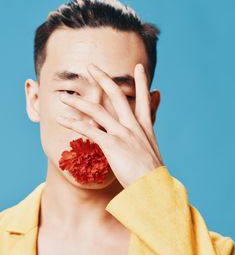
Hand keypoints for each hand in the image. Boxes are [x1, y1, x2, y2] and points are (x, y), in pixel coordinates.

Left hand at [56, 63, 164, 187]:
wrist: (153, 187)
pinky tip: (61, 119)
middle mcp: (134, 126)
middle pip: (117, 96)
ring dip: (78, 102)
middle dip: (104, 79)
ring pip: (97, 111)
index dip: (141, 83)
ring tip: (63, 96)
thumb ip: (147, 141)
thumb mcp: (153, 154)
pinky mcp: (112, 144)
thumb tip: (145, 137)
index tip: (139, 68)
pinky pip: (89, 130)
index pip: (144, 100)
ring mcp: (122, 134)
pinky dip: (73, 124)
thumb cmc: (152, 176)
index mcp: (145, 128)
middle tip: (91, 66)